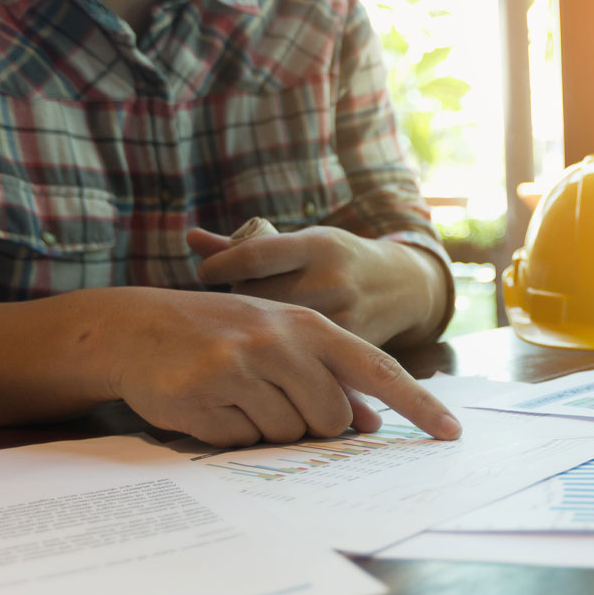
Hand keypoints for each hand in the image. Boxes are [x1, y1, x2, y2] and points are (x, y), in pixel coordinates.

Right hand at [91, 288, 461, 446]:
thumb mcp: (280, 339)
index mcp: (310, 325)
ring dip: (266, 429)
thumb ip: (327, 375)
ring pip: (287, 433)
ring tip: (236, 395)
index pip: (380, 369)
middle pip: (331, 417)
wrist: (136, 327)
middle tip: (272, 399)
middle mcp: (281, 341)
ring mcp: (242, 366)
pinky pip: (241, 441)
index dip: (418, 404)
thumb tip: (368, 422)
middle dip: (311, 424)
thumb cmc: (221, 335)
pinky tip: (209, 403)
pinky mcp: (206, 393)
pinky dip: (229, 433)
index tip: (451, 434)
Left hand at [187, 226, 446, 347]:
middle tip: (226, 307)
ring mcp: (344, 313)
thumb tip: (190, 237)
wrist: (404, 286)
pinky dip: (282, 357)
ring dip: (255, 335)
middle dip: (236, 305)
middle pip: (259, 298)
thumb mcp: (303, 243)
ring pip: (278, 333)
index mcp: (317, 246)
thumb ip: (247, 246)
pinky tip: (272, 353)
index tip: (206, 273)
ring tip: (246, 330)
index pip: (254, 254)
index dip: (220, 265)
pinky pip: (303, 356)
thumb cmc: (338, 259)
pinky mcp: (351, 344)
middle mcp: (331, 278)